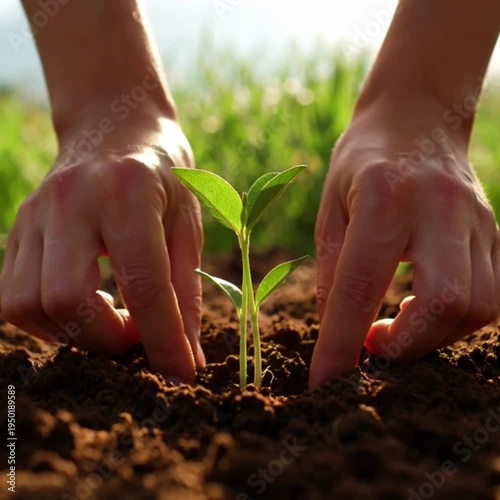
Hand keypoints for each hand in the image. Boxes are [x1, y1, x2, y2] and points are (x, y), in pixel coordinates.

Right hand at [0, 115, 203, 383]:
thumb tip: (186, 360)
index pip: (143, 283)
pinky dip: (50, 319)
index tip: (180, 376)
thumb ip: (186, 293)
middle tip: (136, 337)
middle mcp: (72, 201)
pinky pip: (14, 295)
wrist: (115, 125)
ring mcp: (35, 213)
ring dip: (74, 333)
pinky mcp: (17, 228)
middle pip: (67, 300)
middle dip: (105, 341)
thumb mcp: (188, 225)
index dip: (163, 340)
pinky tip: (85, 303)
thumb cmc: (164, 175)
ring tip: (112, 319)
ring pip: (29, 305)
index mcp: (128, 192)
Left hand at [310, 94, 499, 387]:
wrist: (415, 117)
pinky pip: (490, 296)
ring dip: (431, 336)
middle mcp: (439, 208)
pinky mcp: (494, 230)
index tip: (324, 384)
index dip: (340, 345)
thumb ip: (332, 272)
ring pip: (477, 306)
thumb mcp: (329, 209)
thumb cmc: (359, 162)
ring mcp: (477, 219)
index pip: (361, 286)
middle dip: (406, 346)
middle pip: (445, 303)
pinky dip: (453, 320)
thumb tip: (338, 334)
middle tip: (373, 345)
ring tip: (394, 326)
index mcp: (384, 197)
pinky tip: (422, 307)